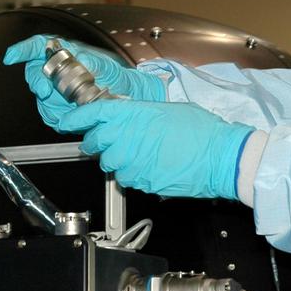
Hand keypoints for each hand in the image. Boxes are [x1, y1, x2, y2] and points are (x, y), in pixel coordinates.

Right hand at [2, 34, 165, 129]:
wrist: (123, 95)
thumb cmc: (114, 75)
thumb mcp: (105, 64)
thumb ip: (90, 61)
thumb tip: (78, 58)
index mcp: (64, 54)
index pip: (37, 47)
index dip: (22, 51)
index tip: (11, 57)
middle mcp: (56, 70)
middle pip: (34, 73)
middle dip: (37, 83)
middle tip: (45, 91)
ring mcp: (55, 89)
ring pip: (40, 98)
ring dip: (51, 105)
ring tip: (70, 106)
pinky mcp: (58, 107)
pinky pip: (49, 114)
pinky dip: (58, 117)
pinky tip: (70, 116)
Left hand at [57, 100, 252, 199]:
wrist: (220, 157)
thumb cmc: (203, 131)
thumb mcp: (169, 109)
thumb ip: (141, 113)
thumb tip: (130, 117)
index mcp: (134, 113)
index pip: (94, 113)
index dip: (77, 118)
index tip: (70, 121)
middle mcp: (127, 136)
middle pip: (95, 141)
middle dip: (97, 142)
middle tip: (108, 141)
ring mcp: (132, 160)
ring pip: (109, 163)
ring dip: (117, 160)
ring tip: (138, 154)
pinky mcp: (140, 180)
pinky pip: (125, 178)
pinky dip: (131, 174)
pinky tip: (149, 167)